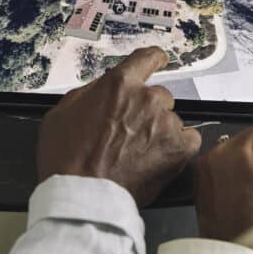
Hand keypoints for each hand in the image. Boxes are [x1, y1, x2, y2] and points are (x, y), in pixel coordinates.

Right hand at [36, 47, 201, 206]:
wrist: (82, 194)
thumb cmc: (67, 158)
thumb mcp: (62, 112)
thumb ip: (90, 94)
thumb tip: (102, 90)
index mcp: (118, 85)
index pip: (147, 59)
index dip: (153, 59)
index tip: (158, 60)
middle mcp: (146, 99)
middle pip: (159, 96)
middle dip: (147, 110)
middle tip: (128, 132)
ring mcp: (165, 124)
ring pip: (171, 119)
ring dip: (159, 131)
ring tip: (138, 152)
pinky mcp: (178, 149)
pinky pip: (190, 139)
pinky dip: (178, 146)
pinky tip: (158, 157)